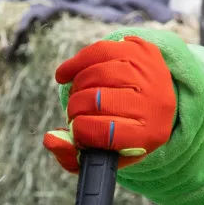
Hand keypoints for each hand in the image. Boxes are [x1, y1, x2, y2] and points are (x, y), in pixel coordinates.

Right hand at [41, 37, 175, 172]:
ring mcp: (149, 73)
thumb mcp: (103, 152)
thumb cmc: (122, 134)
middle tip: (75, 112)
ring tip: (78, 96)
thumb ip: (72, 155)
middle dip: (76, 107)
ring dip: (77, 87)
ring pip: (97, 73)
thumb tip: (49, 139)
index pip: (107, 132)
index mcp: (148, 134)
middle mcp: (154, 101)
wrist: (153, 102)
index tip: (76, 130)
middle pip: (98, 100)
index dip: (82, 131)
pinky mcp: (141, 50)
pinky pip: (99, 51)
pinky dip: (76, 63)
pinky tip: (67, 74)